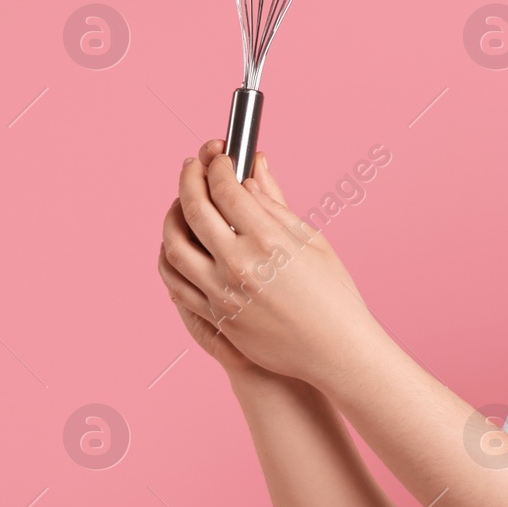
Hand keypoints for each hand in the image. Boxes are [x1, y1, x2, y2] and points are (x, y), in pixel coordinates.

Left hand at [158, 140, 374, 385]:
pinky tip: (178, 245)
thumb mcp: (312, 241)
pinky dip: (170, 257)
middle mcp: (240, 265)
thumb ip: (275, 205)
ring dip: (171, 217)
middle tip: (194, 165)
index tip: (220, 156)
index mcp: (269, 241)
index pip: (226, 189)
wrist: (336, 350)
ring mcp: (222, 294)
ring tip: (181, 204)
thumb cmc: (334, 295)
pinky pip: (176, 283)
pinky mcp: (216, 317)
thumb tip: (252, 172)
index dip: (219, 165)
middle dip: (189, 179)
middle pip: (193, 210)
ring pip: (173, 246)